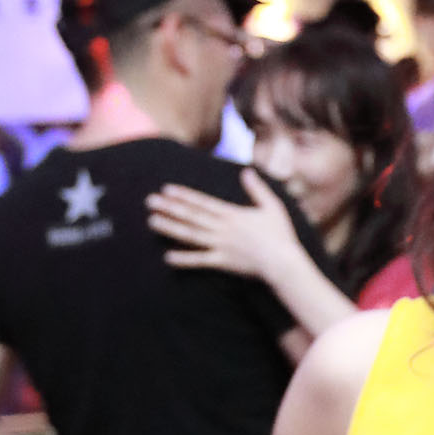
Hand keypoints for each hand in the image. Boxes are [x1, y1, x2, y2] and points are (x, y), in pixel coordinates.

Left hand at [148, 170, 301, 287]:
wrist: (284, 263)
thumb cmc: (280, 235)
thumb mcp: (272, 206)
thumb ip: (257, 189)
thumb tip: (246, 171)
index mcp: (232, 214)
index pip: (203, 202)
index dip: (184, 195)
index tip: (166, 189)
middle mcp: (223, 228)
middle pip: (191, 216)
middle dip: (169, 208)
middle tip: (149, 201)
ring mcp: (221, 246)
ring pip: (191, 235)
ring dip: (170, 228)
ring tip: (152, 221)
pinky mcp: (223, 262)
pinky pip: (200, 261)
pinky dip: (184, 259)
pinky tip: (167, 257)